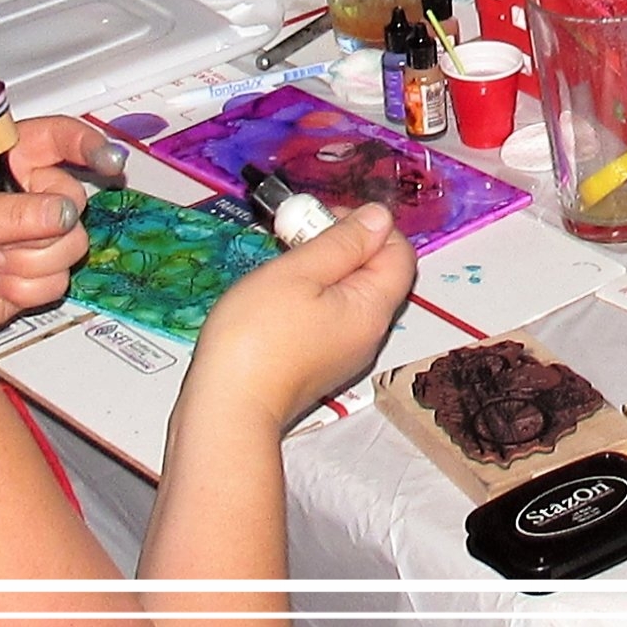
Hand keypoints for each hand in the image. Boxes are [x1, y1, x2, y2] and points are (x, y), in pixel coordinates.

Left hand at [0, 115, 125, 332]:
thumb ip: (13, 212)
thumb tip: (63, 212)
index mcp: (1, 162)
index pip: (56, 137)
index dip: (86, 144)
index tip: (108, 161)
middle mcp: (23, 195)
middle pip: (74, 199)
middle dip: (40, 225)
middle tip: (0, 235)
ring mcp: (31, 237)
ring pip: (73, 243)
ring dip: (30, 260)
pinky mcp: (34, 275)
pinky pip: (60, 279)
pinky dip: (27, 287)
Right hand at [187, 202, 417, 430]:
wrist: (227, 409)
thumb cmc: (257, 336)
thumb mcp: (299, 272)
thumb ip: (343, 242)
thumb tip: (380, 217)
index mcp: (373, 309)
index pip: (399, 253)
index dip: (367, 226)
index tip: (321, 219)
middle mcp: (368, 333)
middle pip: (373, 272)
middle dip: (338, 244)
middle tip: (293, 237)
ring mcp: (344, 351)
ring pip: (347, 293)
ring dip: (318, 269)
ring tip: (280, 264)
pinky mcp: (319, 363)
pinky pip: (328, 316)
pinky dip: (309, 295)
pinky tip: (275, 296)